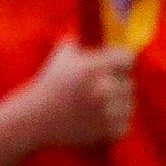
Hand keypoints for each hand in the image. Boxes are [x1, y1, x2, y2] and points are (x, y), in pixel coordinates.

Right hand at [21, 39, 136, 146]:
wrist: (36, 118)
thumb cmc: (49, 84)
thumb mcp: (61, 55)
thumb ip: (82, 41)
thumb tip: (101, 34)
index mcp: (93, 68)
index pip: (128, 58)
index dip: (120, 60)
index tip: (114, 64)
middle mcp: (104, 89)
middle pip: (130, 81)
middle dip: (117, 81)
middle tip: (101, 85)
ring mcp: (109, 112)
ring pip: (129, 101)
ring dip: (118, 101)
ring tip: (99, 102)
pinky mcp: (111, 130)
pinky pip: (125, 120)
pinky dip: (115, 119)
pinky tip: (98, 116)